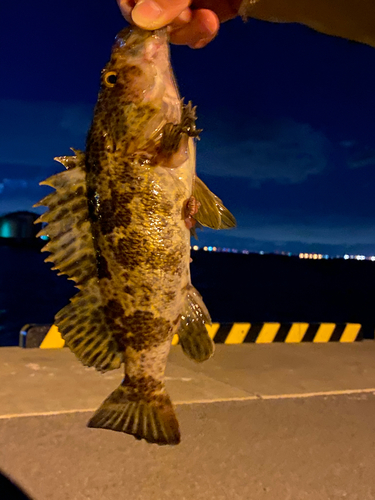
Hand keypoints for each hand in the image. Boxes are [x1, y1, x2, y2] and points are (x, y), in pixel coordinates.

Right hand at [117, 0, 242, 47]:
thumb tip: (140, 17)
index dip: (132, 1)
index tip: (140, 16)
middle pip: (151, 3)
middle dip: (165, 16)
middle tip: (184, 18)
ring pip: (172, 18)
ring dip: (184, 27)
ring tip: (206, 22)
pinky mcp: (216, 5)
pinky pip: (195, 27)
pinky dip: (198, 33)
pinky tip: (210, 28)